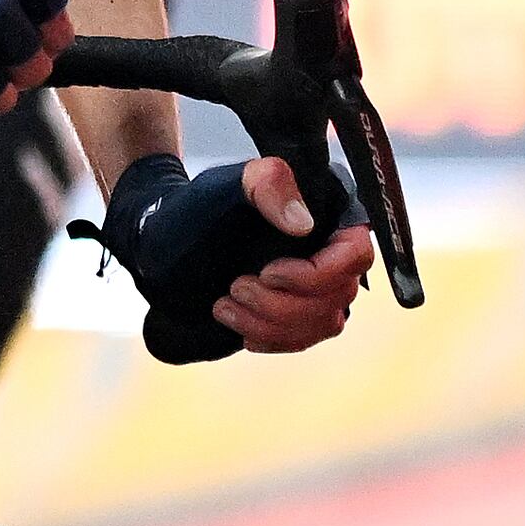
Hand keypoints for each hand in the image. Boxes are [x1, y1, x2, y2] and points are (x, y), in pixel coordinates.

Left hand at [100, 152, 377, 364]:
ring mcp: (318, 286)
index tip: (269, 271)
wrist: (167, 242)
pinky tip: (237, 323)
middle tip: (236, 286)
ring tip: (225, 304)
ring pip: (321, 324)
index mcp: (329, 214)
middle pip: (337, 295)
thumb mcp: (229, 185)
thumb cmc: (201, 208)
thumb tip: (304, 224)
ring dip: (269, 322)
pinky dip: (269, 338)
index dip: (318, 273)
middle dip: (281, 302)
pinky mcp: (298, 314)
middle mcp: (332, 252)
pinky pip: (302, 340)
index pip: (357, 253)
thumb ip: (268, 185)